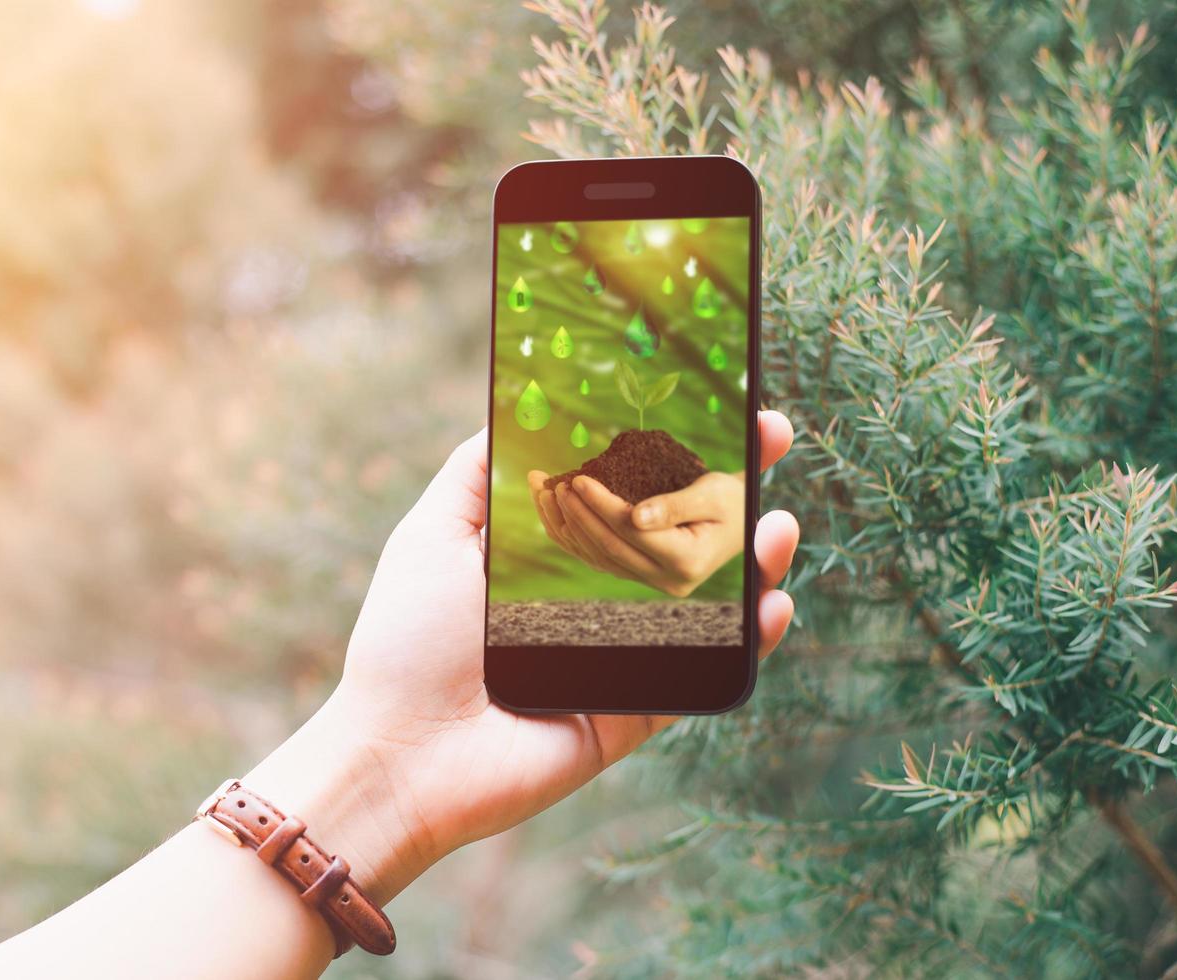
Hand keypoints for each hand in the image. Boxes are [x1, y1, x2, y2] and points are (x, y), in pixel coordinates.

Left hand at [243, 411, 798, 907]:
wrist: (398, 753)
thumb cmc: (406, 640)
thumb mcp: (432, 534)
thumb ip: (475, 473)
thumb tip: (517, 404)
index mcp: (548, 553)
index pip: (625, 489)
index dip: (671, 448)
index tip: (716, 401)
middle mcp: (591, 599)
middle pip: (678, 535)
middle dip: (733, 485)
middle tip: (773, 437)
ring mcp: (619, 656)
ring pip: (707, 604)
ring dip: (755, 560)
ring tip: (777, 524)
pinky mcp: (633, 714)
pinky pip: (704, 677)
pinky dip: (749, 644)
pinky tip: (774, 605)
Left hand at [528, 462, 749, 597]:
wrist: (744, 524)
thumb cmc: (731, 500)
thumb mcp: (714, 494)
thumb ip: (676, 505)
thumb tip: (636, 516)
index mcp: (687, 560)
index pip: (632, 531)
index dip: (601, 504)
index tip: (578, 478)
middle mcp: (668, 580)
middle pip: (609, 547)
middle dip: (575, 513)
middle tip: (553, 484)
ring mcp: (652, 582)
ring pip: (597, 556)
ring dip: (565, 524)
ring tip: (543, 491)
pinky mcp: (640, 575)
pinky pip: (598, 558)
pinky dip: (572, 535)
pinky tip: (553, 510)